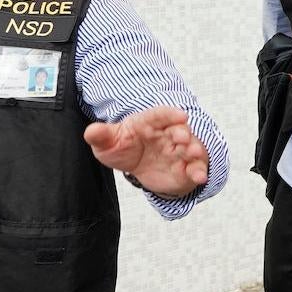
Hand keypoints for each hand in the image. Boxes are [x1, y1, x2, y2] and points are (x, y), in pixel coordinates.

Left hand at [84, 107, 208, 197]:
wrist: (138, 166)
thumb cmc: (125, 148)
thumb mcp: (109, 143)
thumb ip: (101, 136)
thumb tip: (91, 131)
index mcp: (149, 123)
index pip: (160, 115)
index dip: (170, 114)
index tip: (180, 115)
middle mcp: (168, 134)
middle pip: (178, 130)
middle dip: (183, 132)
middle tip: (183, 137)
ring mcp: (178, 150)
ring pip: (190, 147)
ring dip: (194, 149)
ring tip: (193, 153)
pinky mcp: (185, 168)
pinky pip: (195, 168)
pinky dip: (199, 171)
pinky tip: (200, 177)